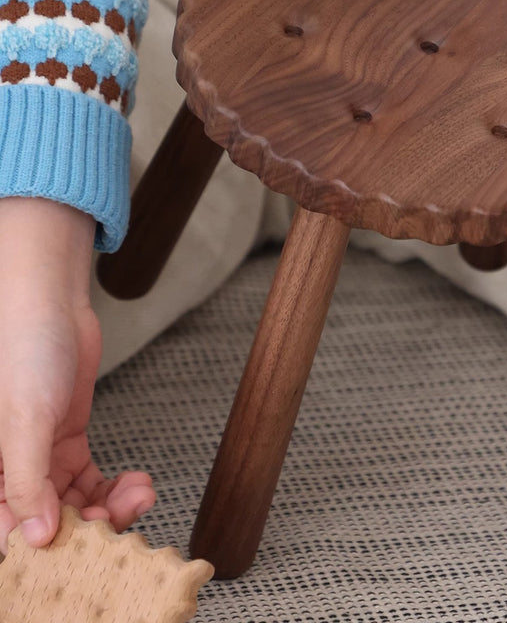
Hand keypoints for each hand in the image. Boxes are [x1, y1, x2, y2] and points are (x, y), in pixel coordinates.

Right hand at [0, 198, 154, 552]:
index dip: (46, 549)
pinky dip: (116, 487)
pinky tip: (137, 482)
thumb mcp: (22, 419)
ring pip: (74, 505)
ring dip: (111, 508)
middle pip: (48, 523)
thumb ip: (26, 479)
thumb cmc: (23, 353)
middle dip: (90, 527)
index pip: (10, 531)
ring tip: (141, 495)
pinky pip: (91, 480)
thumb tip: (38, 538)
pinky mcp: (67, 442)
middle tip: (123, 518)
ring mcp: (41, 458)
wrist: (52, 308)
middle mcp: (10, 471)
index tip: (83, 551)